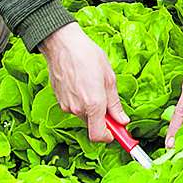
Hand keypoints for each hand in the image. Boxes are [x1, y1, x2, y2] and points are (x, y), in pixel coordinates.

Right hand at [38, 23, 126, 143]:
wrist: (62, 44)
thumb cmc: (88, 56)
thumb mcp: (109, 78)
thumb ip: (115, 103)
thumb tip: (122, 120)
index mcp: (93, 104)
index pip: (99, 136)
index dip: (110, 137)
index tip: (119, 133)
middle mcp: (78, 109)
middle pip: (93, 126)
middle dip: (103, 120)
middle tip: (109, 104)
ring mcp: (66, 106)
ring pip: (84, 116)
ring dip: (92, 109)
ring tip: (94, 86)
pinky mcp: (59, 101)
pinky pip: (74, 108)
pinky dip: (81, 102)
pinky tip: (83, 84)